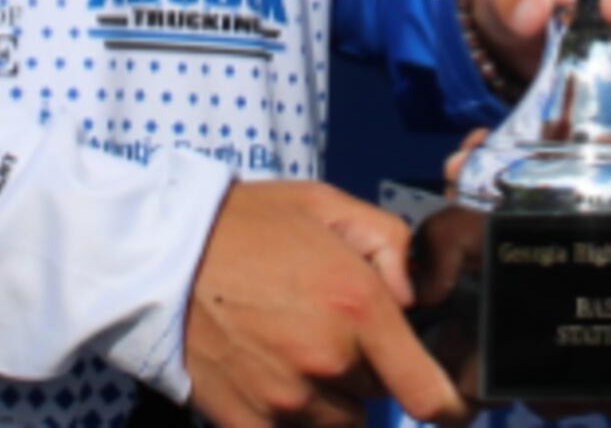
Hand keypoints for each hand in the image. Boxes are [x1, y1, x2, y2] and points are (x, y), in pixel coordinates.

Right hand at [182, 180, 466, 427]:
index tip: (452, 405)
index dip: (451, 406)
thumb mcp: (325, 205)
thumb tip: (414, 296)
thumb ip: (389, 242)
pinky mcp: (246, 423)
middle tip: (328, 328)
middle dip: (368, 368)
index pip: (429, 394)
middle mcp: (328, 361)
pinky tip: (267, 374)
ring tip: (292, 349)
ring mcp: (285, 400)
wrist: (157, 256)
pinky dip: (291, 417)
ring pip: (340, 421)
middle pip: (379, 394)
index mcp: (358, 307)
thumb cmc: (244, 225)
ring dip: (331, 397)